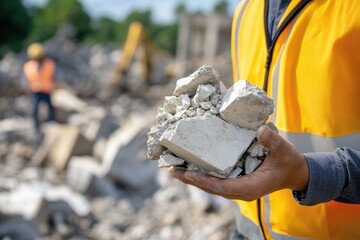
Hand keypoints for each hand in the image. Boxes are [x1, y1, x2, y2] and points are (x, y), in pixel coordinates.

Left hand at [170, 124, 308, 200]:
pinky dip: (202, 175)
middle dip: (191, 180)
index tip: (188, 173)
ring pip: (211, 185)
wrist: (293, 172)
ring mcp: (237, 188)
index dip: (204, 180)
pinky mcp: (236, 182)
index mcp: (250, 187)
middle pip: (211, 188)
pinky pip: (215, 180)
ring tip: (175, 169)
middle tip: (172, 170)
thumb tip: (261, 130)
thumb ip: (274, 142)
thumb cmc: (288, 162)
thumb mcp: (285, 151)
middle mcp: (240, 191)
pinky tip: (191, 166)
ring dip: (193, 178)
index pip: (223, 186)